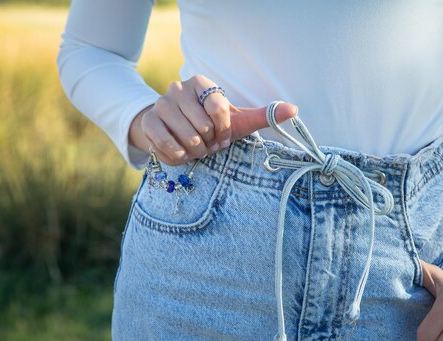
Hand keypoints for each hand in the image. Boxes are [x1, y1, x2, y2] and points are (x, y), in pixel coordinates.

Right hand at [128, 75, 298, 165]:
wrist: (174, 130)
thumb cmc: (210, 125)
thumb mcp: (238, 120)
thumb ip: (265, 115)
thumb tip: (294, 109)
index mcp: (202, 83)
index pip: (220, 109)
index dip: (224, 130)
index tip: (222, 136)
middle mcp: (178, 88)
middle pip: (203, 127)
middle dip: (209, 143)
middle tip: (207, 143)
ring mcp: (160, 104)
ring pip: (187, 139)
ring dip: (195, 151)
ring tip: (195, 147)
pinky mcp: (148, 122)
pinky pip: (167, 146)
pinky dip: (179, 156)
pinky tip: (181, 152)